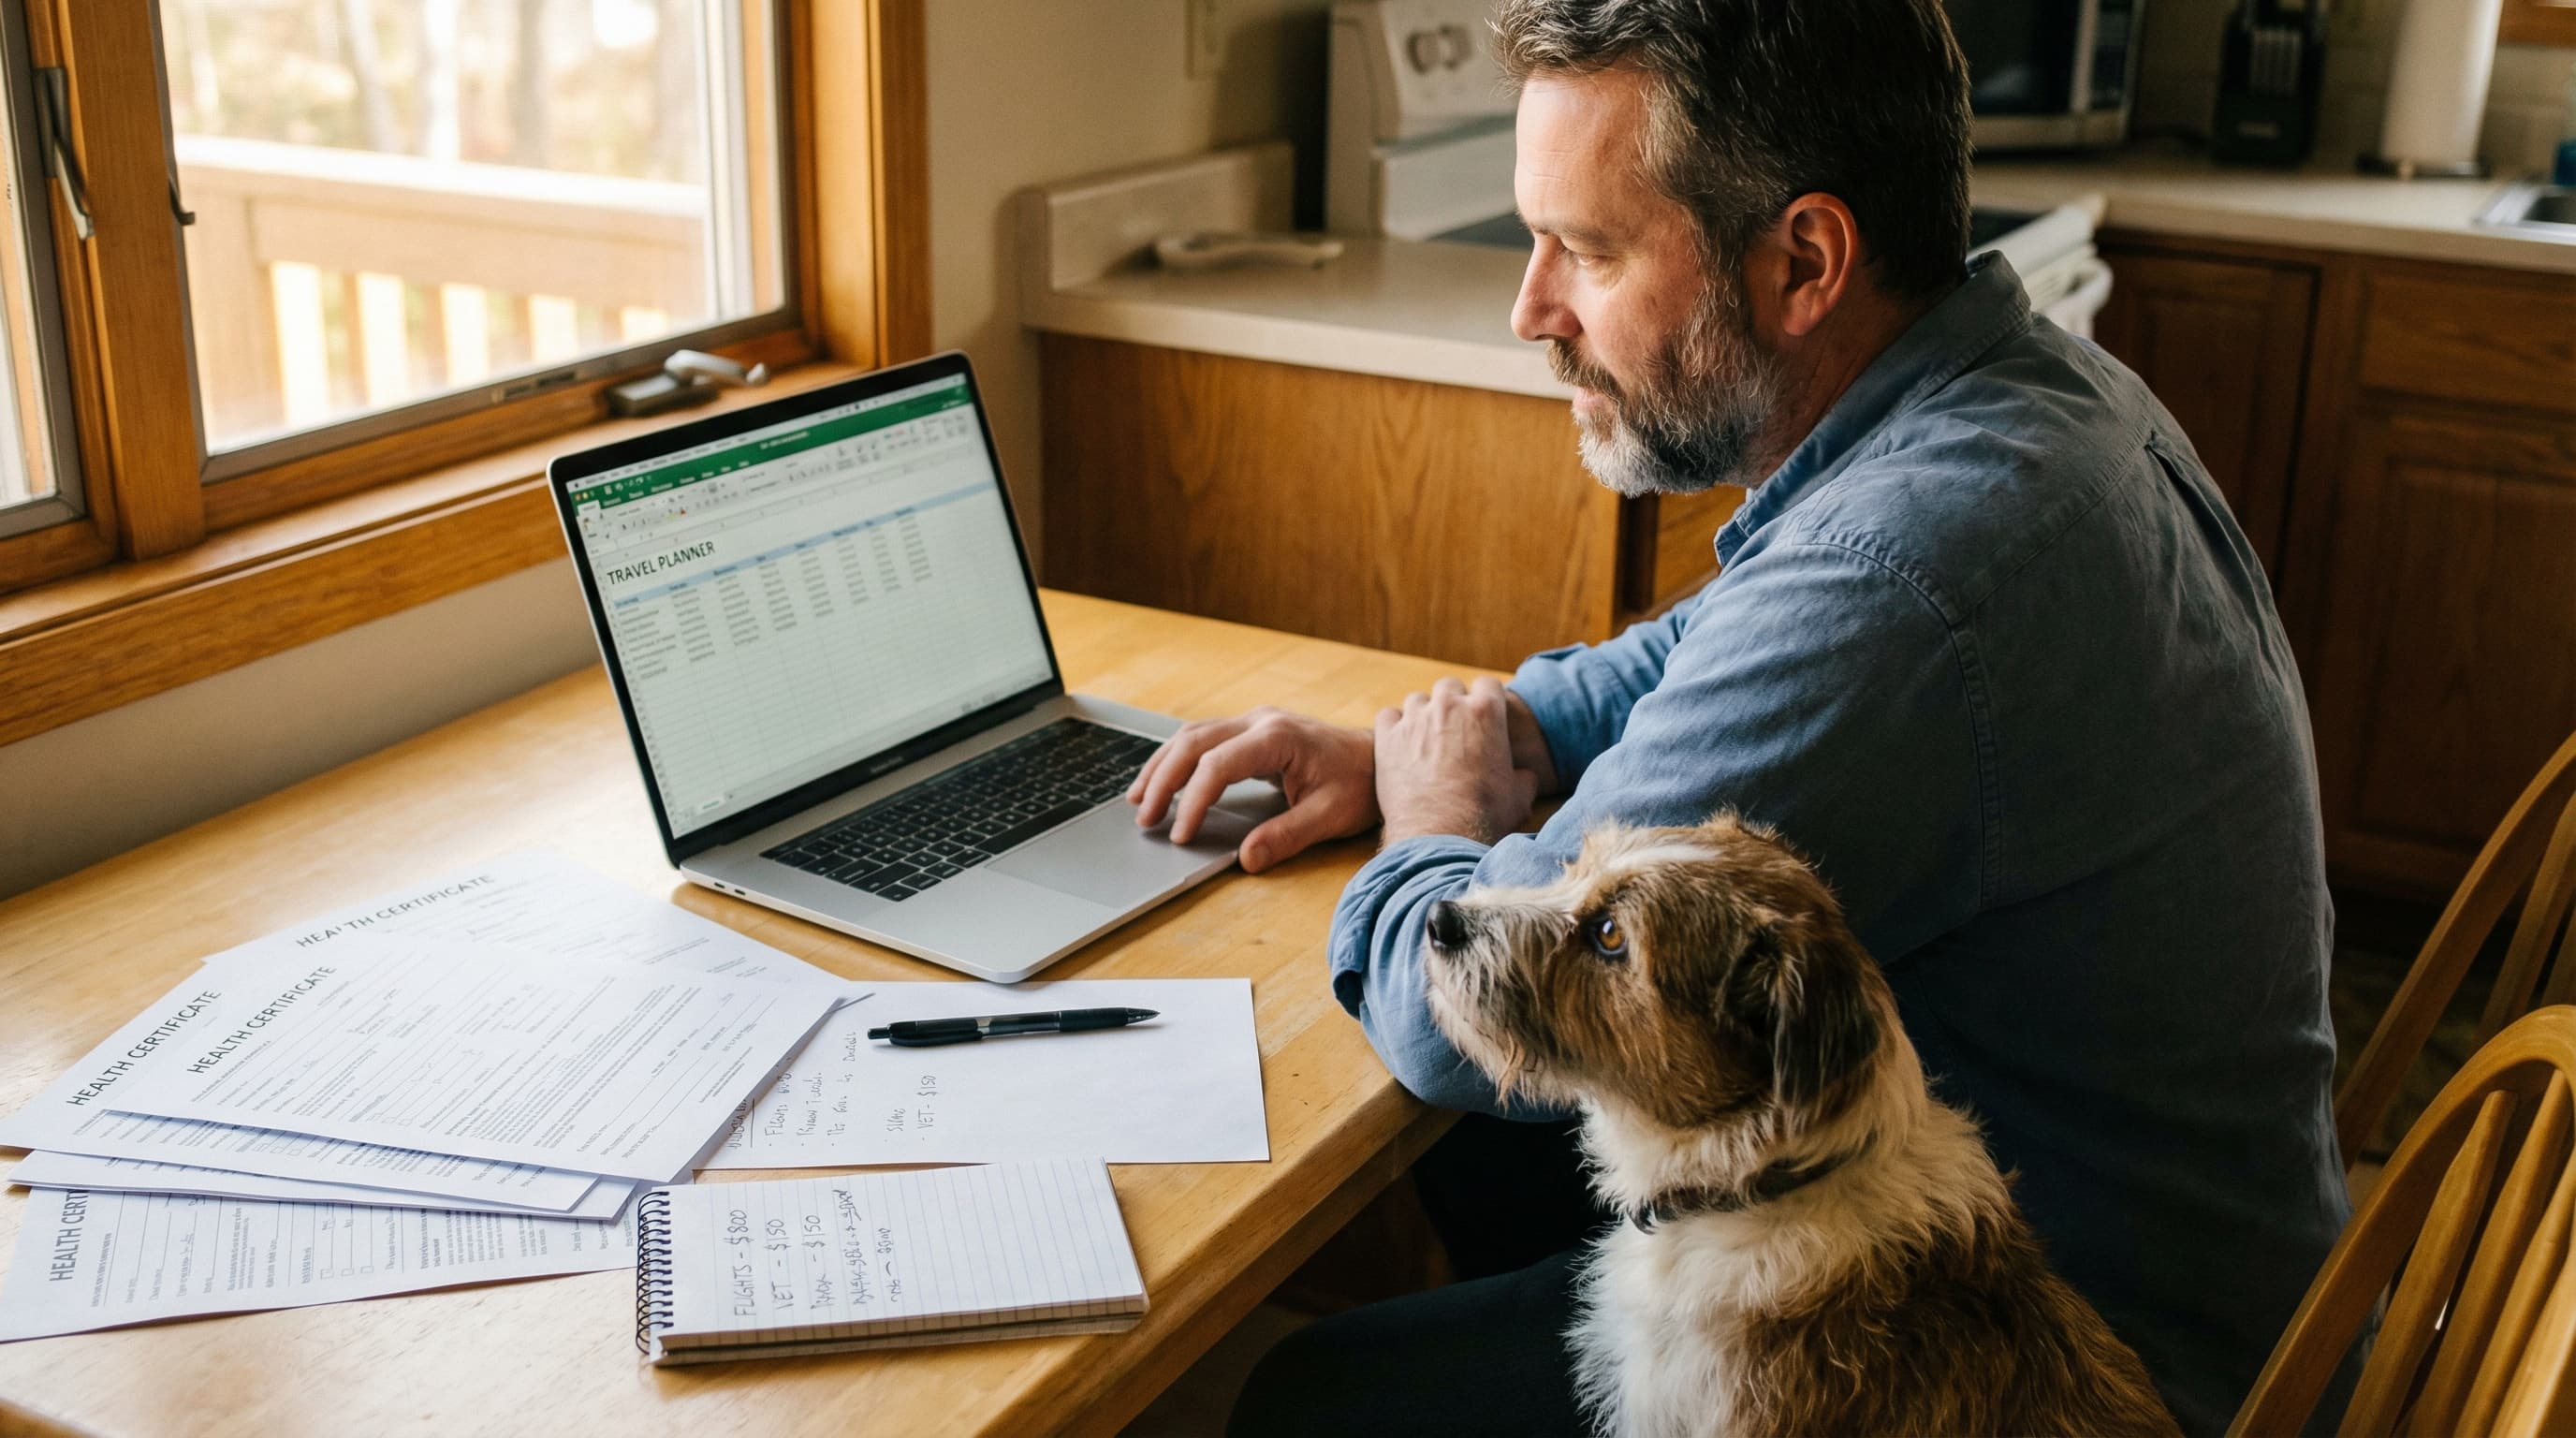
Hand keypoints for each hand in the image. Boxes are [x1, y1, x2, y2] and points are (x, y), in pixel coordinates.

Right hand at [1127, 707, 1378, 872]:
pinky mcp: (1252, 730)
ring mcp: (1254, 721)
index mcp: (1278, 737)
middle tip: (1145, 819)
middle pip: (1193, 743)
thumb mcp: (1330, 815)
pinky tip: (1162, 781)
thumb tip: (1246, 858)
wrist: (1380, 758)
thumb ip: (1287, 835)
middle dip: (1163, 781)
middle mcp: (1260, 720)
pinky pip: (1203, 739)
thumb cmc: (1360, 785)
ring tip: (1139, 801)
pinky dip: (1177, 760)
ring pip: (1192, 735)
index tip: (1180, 834)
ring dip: (1162, 767)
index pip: (1218, 765)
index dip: (1193, 800)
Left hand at [1375, 677, 1539, 845]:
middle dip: (1453, 703)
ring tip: (1425, 740)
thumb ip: (1523, 777)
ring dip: (1423, 714)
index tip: (1483, 715)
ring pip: (1418, 700)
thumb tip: (1526, 777)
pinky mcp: (1387, 737)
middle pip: (1450, 686)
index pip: (1488, 684)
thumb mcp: (1519, 795)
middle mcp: (1450, 706)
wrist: (1441, 835)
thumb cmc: (1485, 816)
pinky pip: (1388, 716)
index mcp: (1487, 712)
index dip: (1487, 699)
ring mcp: (1415, 719)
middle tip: (1454, 729)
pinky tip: (1399, 745)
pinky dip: (1393, 727)